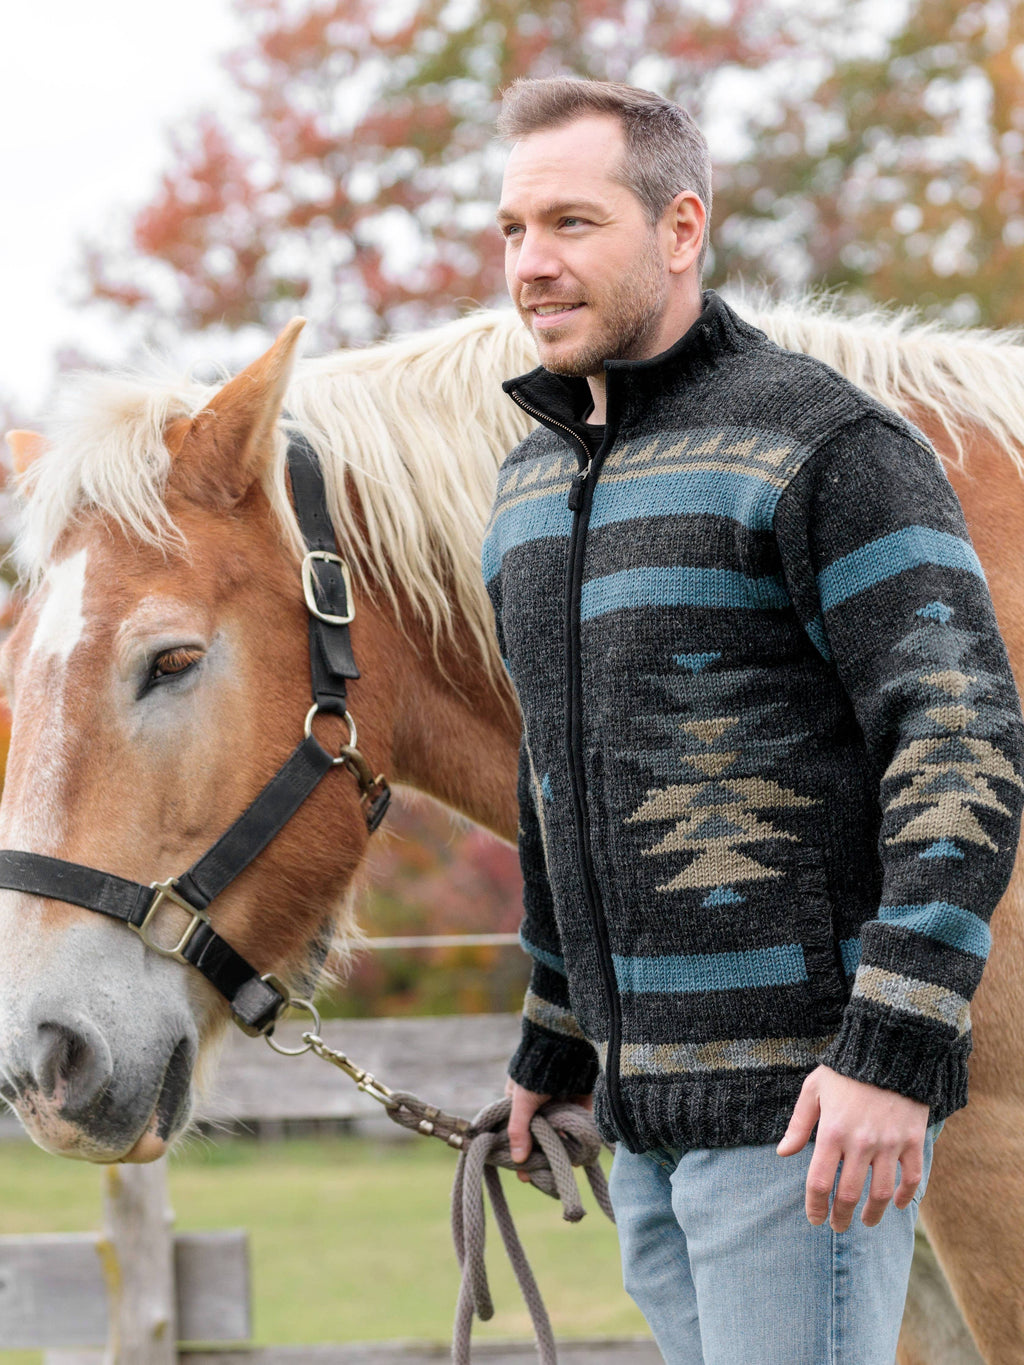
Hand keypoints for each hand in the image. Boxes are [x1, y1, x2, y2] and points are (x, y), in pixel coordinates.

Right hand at [504, 1076, 592, 1181]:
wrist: (567, 1048)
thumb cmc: (537, 1072)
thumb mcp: (522, 1100)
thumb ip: (519, 1129)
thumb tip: (518, 1160)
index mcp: (518, 1104)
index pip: (516, 1134)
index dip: (518, 1155)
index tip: (524, 1175)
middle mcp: (538, 1108)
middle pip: (538, 1138)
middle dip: (541, 1157)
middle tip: (543, 1178)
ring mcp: (559, 1107)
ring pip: (558, 1135)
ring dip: (559, 1151)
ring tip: (561, 1169)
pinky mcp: (577, 1105)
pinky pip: (575, 1128)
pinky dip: (576, 1141)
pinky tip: (577, 1156)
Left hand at [776, 1064, 929, 1231]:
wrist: (888, 1049)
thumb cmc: (845, 1070)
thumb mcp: (813, 1090)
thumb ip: (798, 1124)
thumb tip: (783, 1154)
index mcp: (832, 1132)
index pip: (820, 1182)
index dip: (815, 1207)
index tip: (815, 1219)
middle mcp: (860, 1143)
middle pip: (849, 1195)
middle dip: (841, 1217)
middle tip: (838, 1226)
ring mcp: (889, 1143)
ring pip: (881, 1193)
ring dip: (872, 1214)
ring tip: (865, 1222)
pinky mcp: (912, 1140)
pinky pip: (912, 1177)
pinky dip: (905, 1196)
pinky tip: (896, 1204)